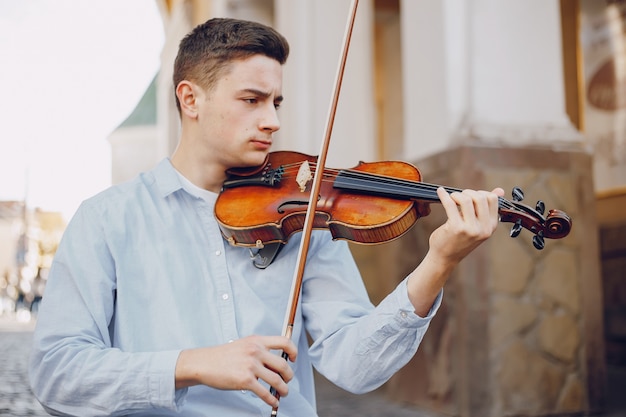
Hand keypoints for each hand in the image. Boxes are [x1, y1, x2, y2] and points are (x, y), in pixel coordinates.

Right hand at [175, 335, 296, 406]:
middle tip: (287, 380)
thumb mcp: (244, 344)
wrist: (204, 363)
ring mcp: (251, 366)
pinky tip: (273, 401)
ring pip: (277, 380)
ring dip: (283, 389)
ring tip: (283, 393)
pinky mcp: (245, 380)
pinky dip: (271, 399)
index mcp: (257, 341)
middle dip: (289, 376)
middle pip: (283, 365)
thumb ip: (259, 349)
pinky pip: (265, 393)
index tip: (294, 359)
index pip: (284, 342)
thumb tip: (275, 361)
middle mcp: (255, 351)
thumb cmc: (223, 356)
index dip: (293, 351)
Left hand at [431, 187, 503, 263]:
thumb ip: (486, 208)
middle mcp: (483, 228)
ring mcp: (470, 229)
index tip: (470, 196)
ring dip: (456, 195)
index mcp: (491, 226)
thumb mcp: (478, 225)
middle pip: (480, 197)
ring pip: (466, 199)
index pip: (492, 199)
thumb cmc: (460, 240)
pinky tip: (440, 192)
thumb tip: (500, 190)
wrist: (446, 258)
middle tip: (458, 197)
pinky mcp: (456, 228)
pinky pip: (450, 204)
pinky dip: (444, 195)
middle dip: (467, 193)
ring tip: (451, 198)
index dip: (480, 193)